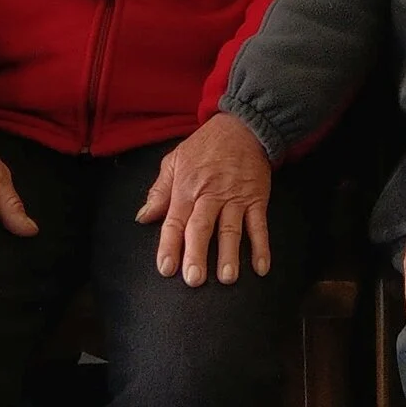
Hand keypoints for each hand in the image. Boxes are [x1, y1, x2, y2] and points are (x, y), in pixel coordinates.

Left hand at [135, 113, 273, 286]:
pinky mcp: (256, 198)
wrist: (242, 127)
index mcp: (186, 188)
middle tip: (194, 279)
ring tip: (226, 278)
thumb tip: (143, 217)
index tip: (166, 269)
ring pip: (231, 228)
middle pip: (201, 227)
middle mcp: (210, 195)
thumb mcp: (175, 160)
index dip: (169, 245)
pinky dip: (261, 246)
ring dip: (229, 254)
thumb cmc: (204, 146)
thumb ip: (159, 191)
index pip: (175, 220)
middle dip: (197, 254)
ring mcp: (235, 197)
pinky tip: (261, 267)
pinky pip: (259, 225)